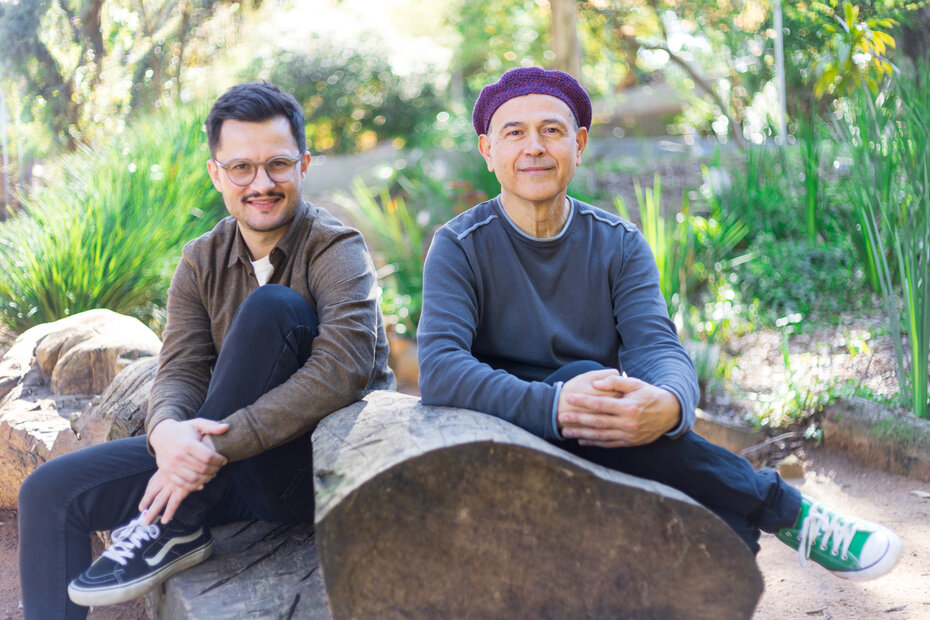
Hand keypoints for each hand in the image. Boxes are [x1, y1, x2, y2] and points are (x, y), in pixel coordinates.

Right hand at [143, 418, 228, 522]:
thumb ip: (212, 426)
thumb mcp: (197, 424)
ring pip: (194, 479)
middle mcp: (178, 456)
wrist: (161, 434)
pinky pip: (183, 484)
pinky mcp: (167, 473)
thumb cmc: (183, 429)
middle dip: (215, 469)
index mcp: (187, 444)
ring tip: (212, 473)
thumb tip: (226, 427)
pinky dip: (194, 486)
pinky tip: (201, 481)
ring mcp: (171, 466)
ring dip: (207, 478)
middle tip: (219, 467)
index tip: (224, 460)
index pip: (208, 457)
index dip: (219, 460)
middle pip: (203, 469)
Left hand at [557, 371, 680, 447]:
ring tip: (565, 431)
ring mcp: (629, 435)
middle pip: (597, 422)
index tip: (568, 398)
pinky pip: (609, 444)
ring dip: (581, 434)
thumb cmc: (649, 395)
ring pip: (601, 435)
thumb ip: (615, 381)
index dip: (583, 401)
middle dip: (577, 420)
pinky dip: (594, 443)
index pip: (601, 404)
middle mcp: (628, 423)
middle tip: (560, 417)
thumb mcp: (635, 384)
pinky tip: (582, 440)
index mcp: (629, 407)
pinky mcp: (630, 443)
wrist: (670, 413)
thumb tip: (595, 383)